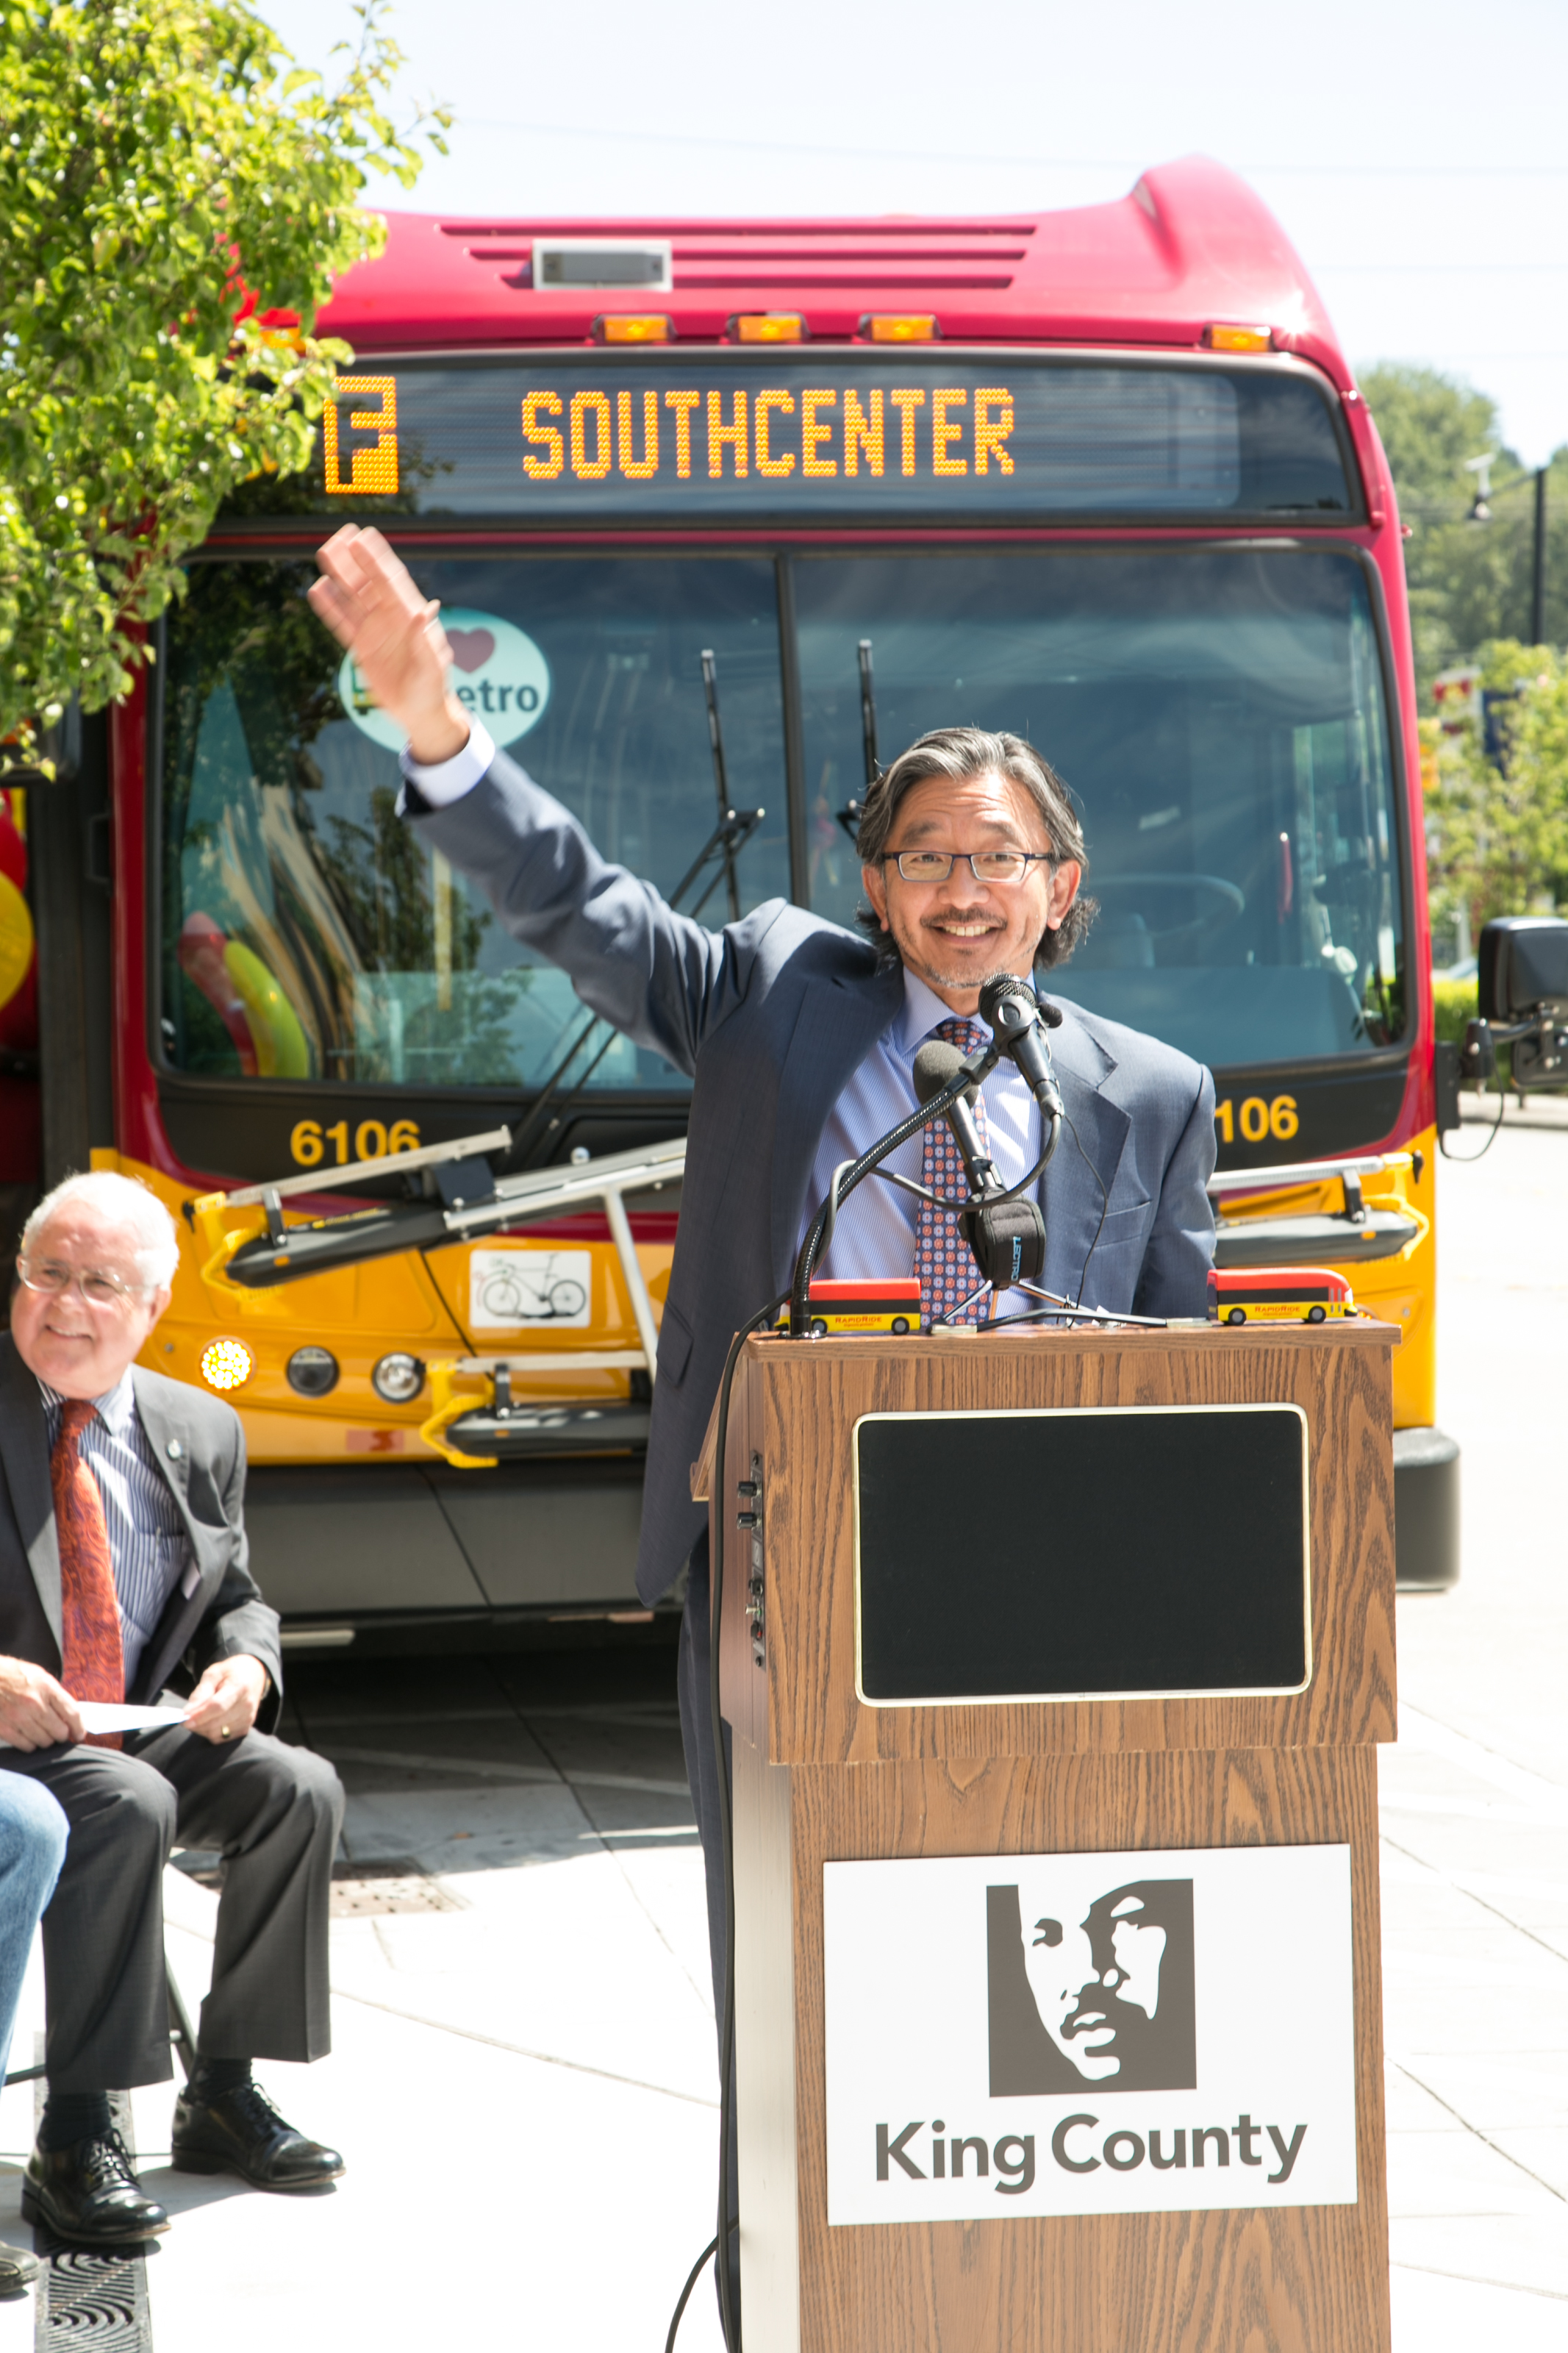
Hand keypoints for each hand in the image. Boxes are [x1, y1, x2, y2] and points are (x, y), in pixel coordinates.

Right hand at [0, 1657, 82, 1749]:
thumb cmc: (13, 1675)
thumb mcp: (39, 1676)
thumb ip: (55, 1695)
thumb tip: (70, 1715)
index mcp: (46, 1687)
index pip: (72, 1713)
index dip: (79, 1728)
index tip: (79, 1734)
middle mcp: (34, 1703)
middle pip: (60, 1731)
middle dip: (62, 1734)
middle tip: (58, 1732)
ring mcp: (19, 1717)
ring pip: (44, 1741)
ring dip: (46, 1740)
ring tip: (42, 1732)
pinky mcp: (4, 1728)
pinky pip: (26, 1746)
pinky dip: (30, 1745)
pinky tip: (28, 1737)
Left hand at [183, 1655, 269, 1745]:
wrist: (253, 1676)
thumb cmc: (230, 1673)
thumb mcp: (213, 1673)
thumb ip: (201, 1693)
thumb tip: (187, 1713)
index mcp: (240, 1687)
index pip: (218, 1706)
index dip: (200, 1715)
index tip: (184, 1719)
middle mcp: (247, 1705)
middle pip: (216, 1723)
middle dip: (197, 1723)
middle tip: (186, 1716)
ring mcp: (247, 1719)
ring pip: (216, 1734)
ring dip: (202, 1728)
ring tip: (199, 1716)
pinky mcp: (245, 1729)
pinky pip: (220, 1739)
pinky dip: (210, 1733)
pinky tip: (209, 1721)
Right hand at [308, 525, 471, 763]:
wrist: (421, 713)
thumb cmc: (433, 688)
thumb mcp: (433, 666)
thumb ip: (426, 639)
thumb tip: (426, 608)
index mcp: (408, 616)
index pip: (389, 581)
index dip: (375, 559)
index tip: (362, 536)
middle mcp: (390, 618)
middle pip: (367, 582)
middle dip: (353, 559)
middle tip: (338, 535)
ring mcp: (374, 631)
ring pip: (352, 596)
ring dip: (338, 575)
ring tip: (323, 552)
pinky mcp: (361, 647)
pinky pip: (341, 622)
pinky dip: (329, 607)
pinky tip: (317, 589)